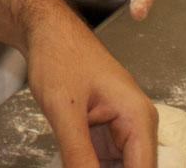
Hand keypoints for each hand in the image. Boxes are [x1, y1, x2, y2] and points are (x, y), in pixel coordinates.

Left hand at [23, 0, 157, 167]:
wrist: (47, 32)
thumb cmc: (60, 57)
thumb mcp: (65, 111)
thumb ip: (78, 154)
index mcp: (138, 118)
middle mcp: (137, 126)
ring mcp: (122, 131)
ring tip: (75, 164)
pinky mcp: (106, 134)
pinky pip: (105, 165)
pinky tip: (75, 165)